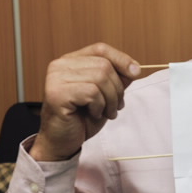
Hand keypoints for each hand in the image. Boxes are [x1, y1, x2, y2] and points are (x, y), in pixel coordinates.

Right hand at [30, 42, 140, 160]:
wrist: (63, 142)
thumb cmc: (81, 119)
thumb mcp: (105, 95)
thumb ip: (116, 78)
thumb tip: (133, 68)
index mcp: (70, 62)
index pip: (100, 49)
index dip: (121, 59)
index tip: (136, 73)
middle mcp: (60, 65)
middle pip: (104, 65)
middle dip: (117, 89)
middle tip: (116, 107)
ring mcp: (56, 78)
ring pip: (100, 78)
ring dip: (110, 100)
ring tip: (106, 112)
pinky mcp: (57, 93)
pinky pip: (92, 92)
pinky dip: (99, 106)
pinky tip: (93, 114)